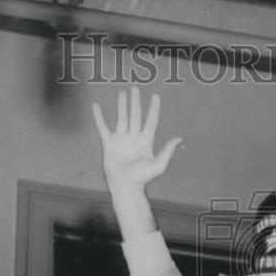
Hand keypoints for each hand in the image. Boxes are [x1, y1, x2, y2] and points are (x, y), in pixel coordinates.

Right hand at [91, 86, 181, 205]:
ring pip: (121, 117)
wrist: (125, 186)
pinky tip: (96, 107)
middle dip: (136, 102)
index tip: (156, 96)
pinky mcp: (109, 144)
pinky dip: (98, 117)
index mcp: (146, 141)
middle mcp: (134, 138)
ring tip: (122, 93)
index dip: (154, 108)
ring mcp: (121, 140)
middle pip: (136, 115)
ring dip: (122, 105)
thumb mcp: (159, 164)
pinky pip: (102, 127)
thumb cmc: (142, 179)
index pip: (151, 120)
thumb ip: (168, 150)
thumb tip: (179, 139)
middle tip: (135, 88)